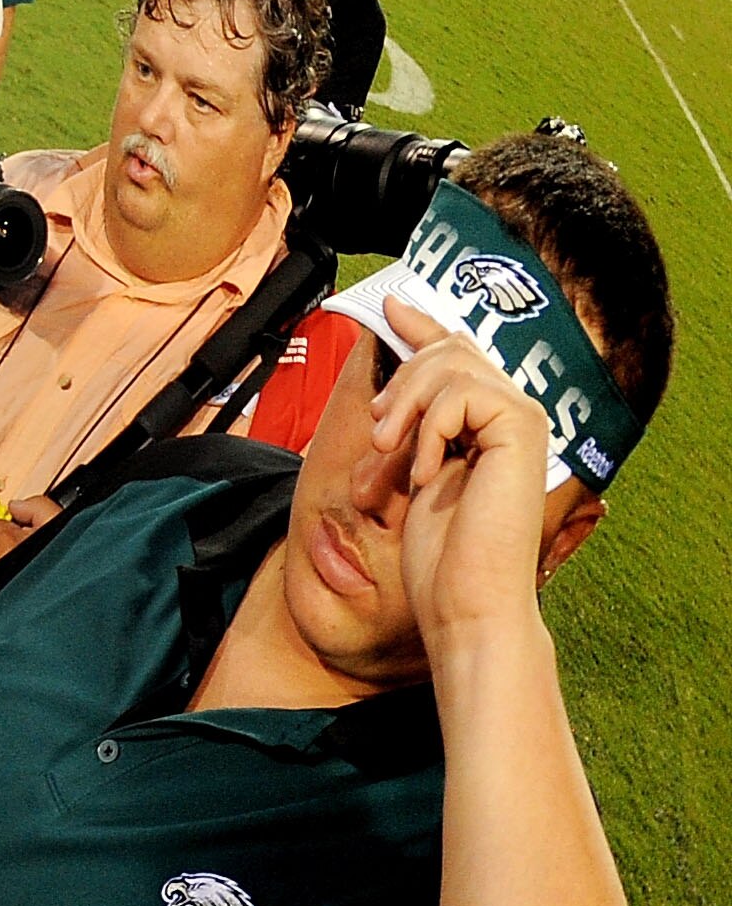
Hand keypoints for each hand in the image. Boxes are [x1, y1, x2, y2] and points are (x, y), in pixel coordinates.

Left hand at [365, 294, 559, 659]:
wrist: (466, 598)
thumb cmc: (439, 552)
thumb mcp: (409, 469)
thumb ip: (408, 419)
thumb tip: (391, 374)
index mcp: (491, 424)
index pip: (459, 354)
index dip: (422, 325)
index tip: (389, 306)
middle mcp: (514, 414)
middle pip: (449, 350)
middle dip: (400, 381)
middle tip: (382, 437)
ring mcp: (523, 419)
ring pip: (450, 365)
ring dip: (406, 407)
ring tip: (393, 454)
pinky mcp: (522, 428)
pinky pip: (460, 394)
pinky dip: (429, 429)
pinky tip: (429, 472)